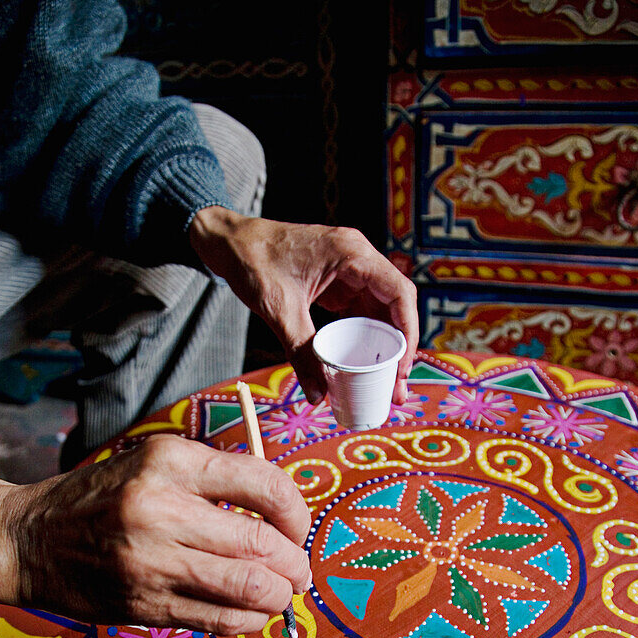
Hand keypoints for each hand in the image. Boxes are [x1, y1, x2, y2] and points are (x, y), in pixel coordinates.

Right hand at [0, 436, 311, 632]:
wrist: (30, 539)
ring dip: (281, 598)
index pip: (265, 484)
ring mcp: (153, 562)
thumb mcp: (153, 463)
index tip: (299, 527)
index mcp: (171, 462)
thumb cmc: (101, 497)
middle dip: (297, 565)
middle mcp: (162, 510)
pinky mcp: (145, 605)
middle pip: (263, 545)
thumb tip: (283, 514)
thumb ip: (213, 480)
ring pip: (250, 589)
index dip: (298, 512)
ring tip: (283, 596)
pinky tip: (252, 614)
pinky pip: (220, 620)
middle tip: (300, 572)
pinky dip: (251, 621)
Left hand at [189, 207, 418, 405]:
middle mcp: (358, 258)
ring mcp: (349, 270)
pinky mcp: (338, 282)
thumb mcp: (279, 310)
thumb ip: (301, 352)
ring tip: (385, 385)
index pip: (399, 293)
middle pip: (395, 307)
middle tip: (396, 389)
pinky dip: (364, 339)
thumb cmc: (252, 262)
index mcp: (352, 254)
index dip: (408, 333)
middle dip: (399, 349)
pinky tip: (364, 365)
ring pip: (380, 312)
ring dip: (384, 347)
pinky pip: (360, 312)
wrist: (229, 242)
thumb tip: (317, 395)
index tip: (402, 368)